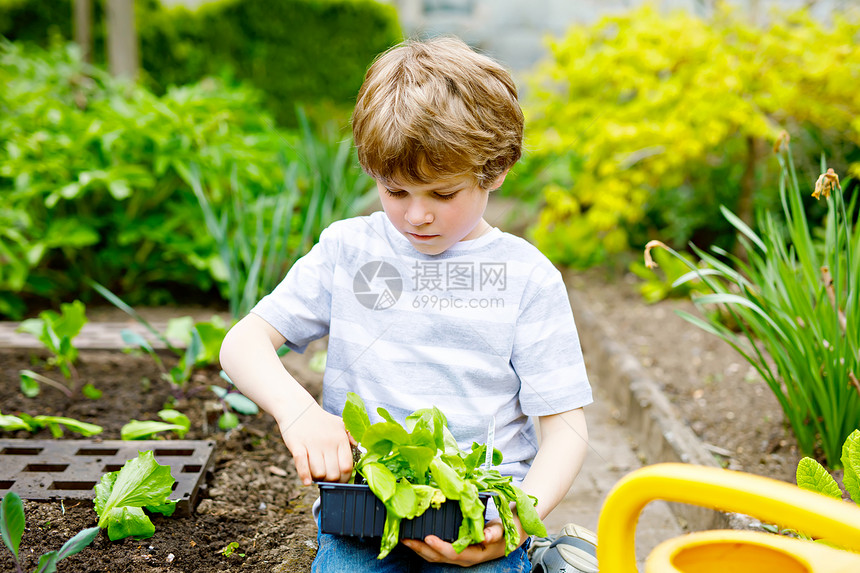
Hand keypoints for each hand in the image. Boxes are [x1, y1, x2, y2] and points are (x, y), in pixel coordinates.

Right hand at [276, 402, 354, 485]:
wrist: (298, 408)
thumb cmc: (321, 421)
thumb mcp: (341, 425)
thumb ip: (353, 437)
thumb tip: (363, 451)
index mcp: (340, 438)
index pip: (347, 466)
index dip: (345, 478)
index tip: (341, 480)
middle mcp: (328, 442)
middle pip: (333, 474)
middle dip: (331, 480)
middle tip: (327, 478)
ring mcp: (312, 444)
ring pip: (318, 473)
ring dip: (318, 478)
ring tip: (317, 474)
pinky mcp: (296, 445)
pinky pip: (301, 465)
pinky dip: (304, 476)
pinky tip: (307, 481)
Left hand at [401, 518, 525, 565]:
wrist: (506, 539)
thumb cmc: (503, 533)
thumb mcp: (501, 531)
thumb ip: (493, 533)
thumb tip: (486, 536)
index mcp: (473, 554)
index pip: (452, 553)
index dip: (439, 546)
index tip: (427, 537)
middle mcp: (462, 558)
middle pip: (438, 557)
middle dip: (420, 548)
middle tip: (405, 538)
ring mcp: (456, 557)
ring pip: (433, 557)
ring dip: (418, 549)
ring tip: (404, 539)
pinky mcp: (452, 552)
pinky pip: (435, 552)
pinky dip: (423, 546)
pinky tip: (414, 538)